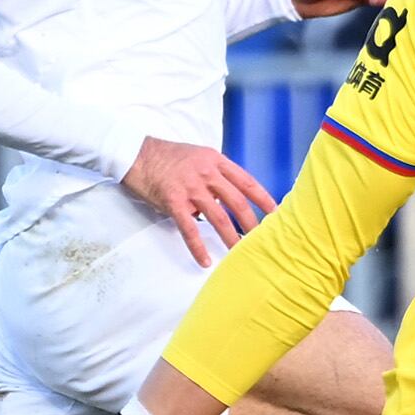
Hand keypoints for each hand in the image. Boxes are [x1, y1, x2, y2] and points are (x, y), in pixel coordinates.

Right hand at [122, 136, 273, 265]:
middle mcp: (207, 173)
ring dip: (231, 238)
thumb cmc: (168, 157)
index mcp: (216, 161)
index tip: (277, 213)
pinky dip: (198, 247)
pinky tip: (205, 260)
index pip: (247, 182)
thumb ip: (216, 174)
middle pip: (238, 202)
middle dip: (252, 224)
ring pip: (219, 218)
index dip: (264, 199)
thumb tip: (228, 198)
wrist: (136, 153)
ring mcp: (191, 188)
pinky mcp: (174, 202)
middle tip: (262, 240)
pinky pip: (190, 229)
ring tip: (240, 253)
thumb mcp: (199, 156)